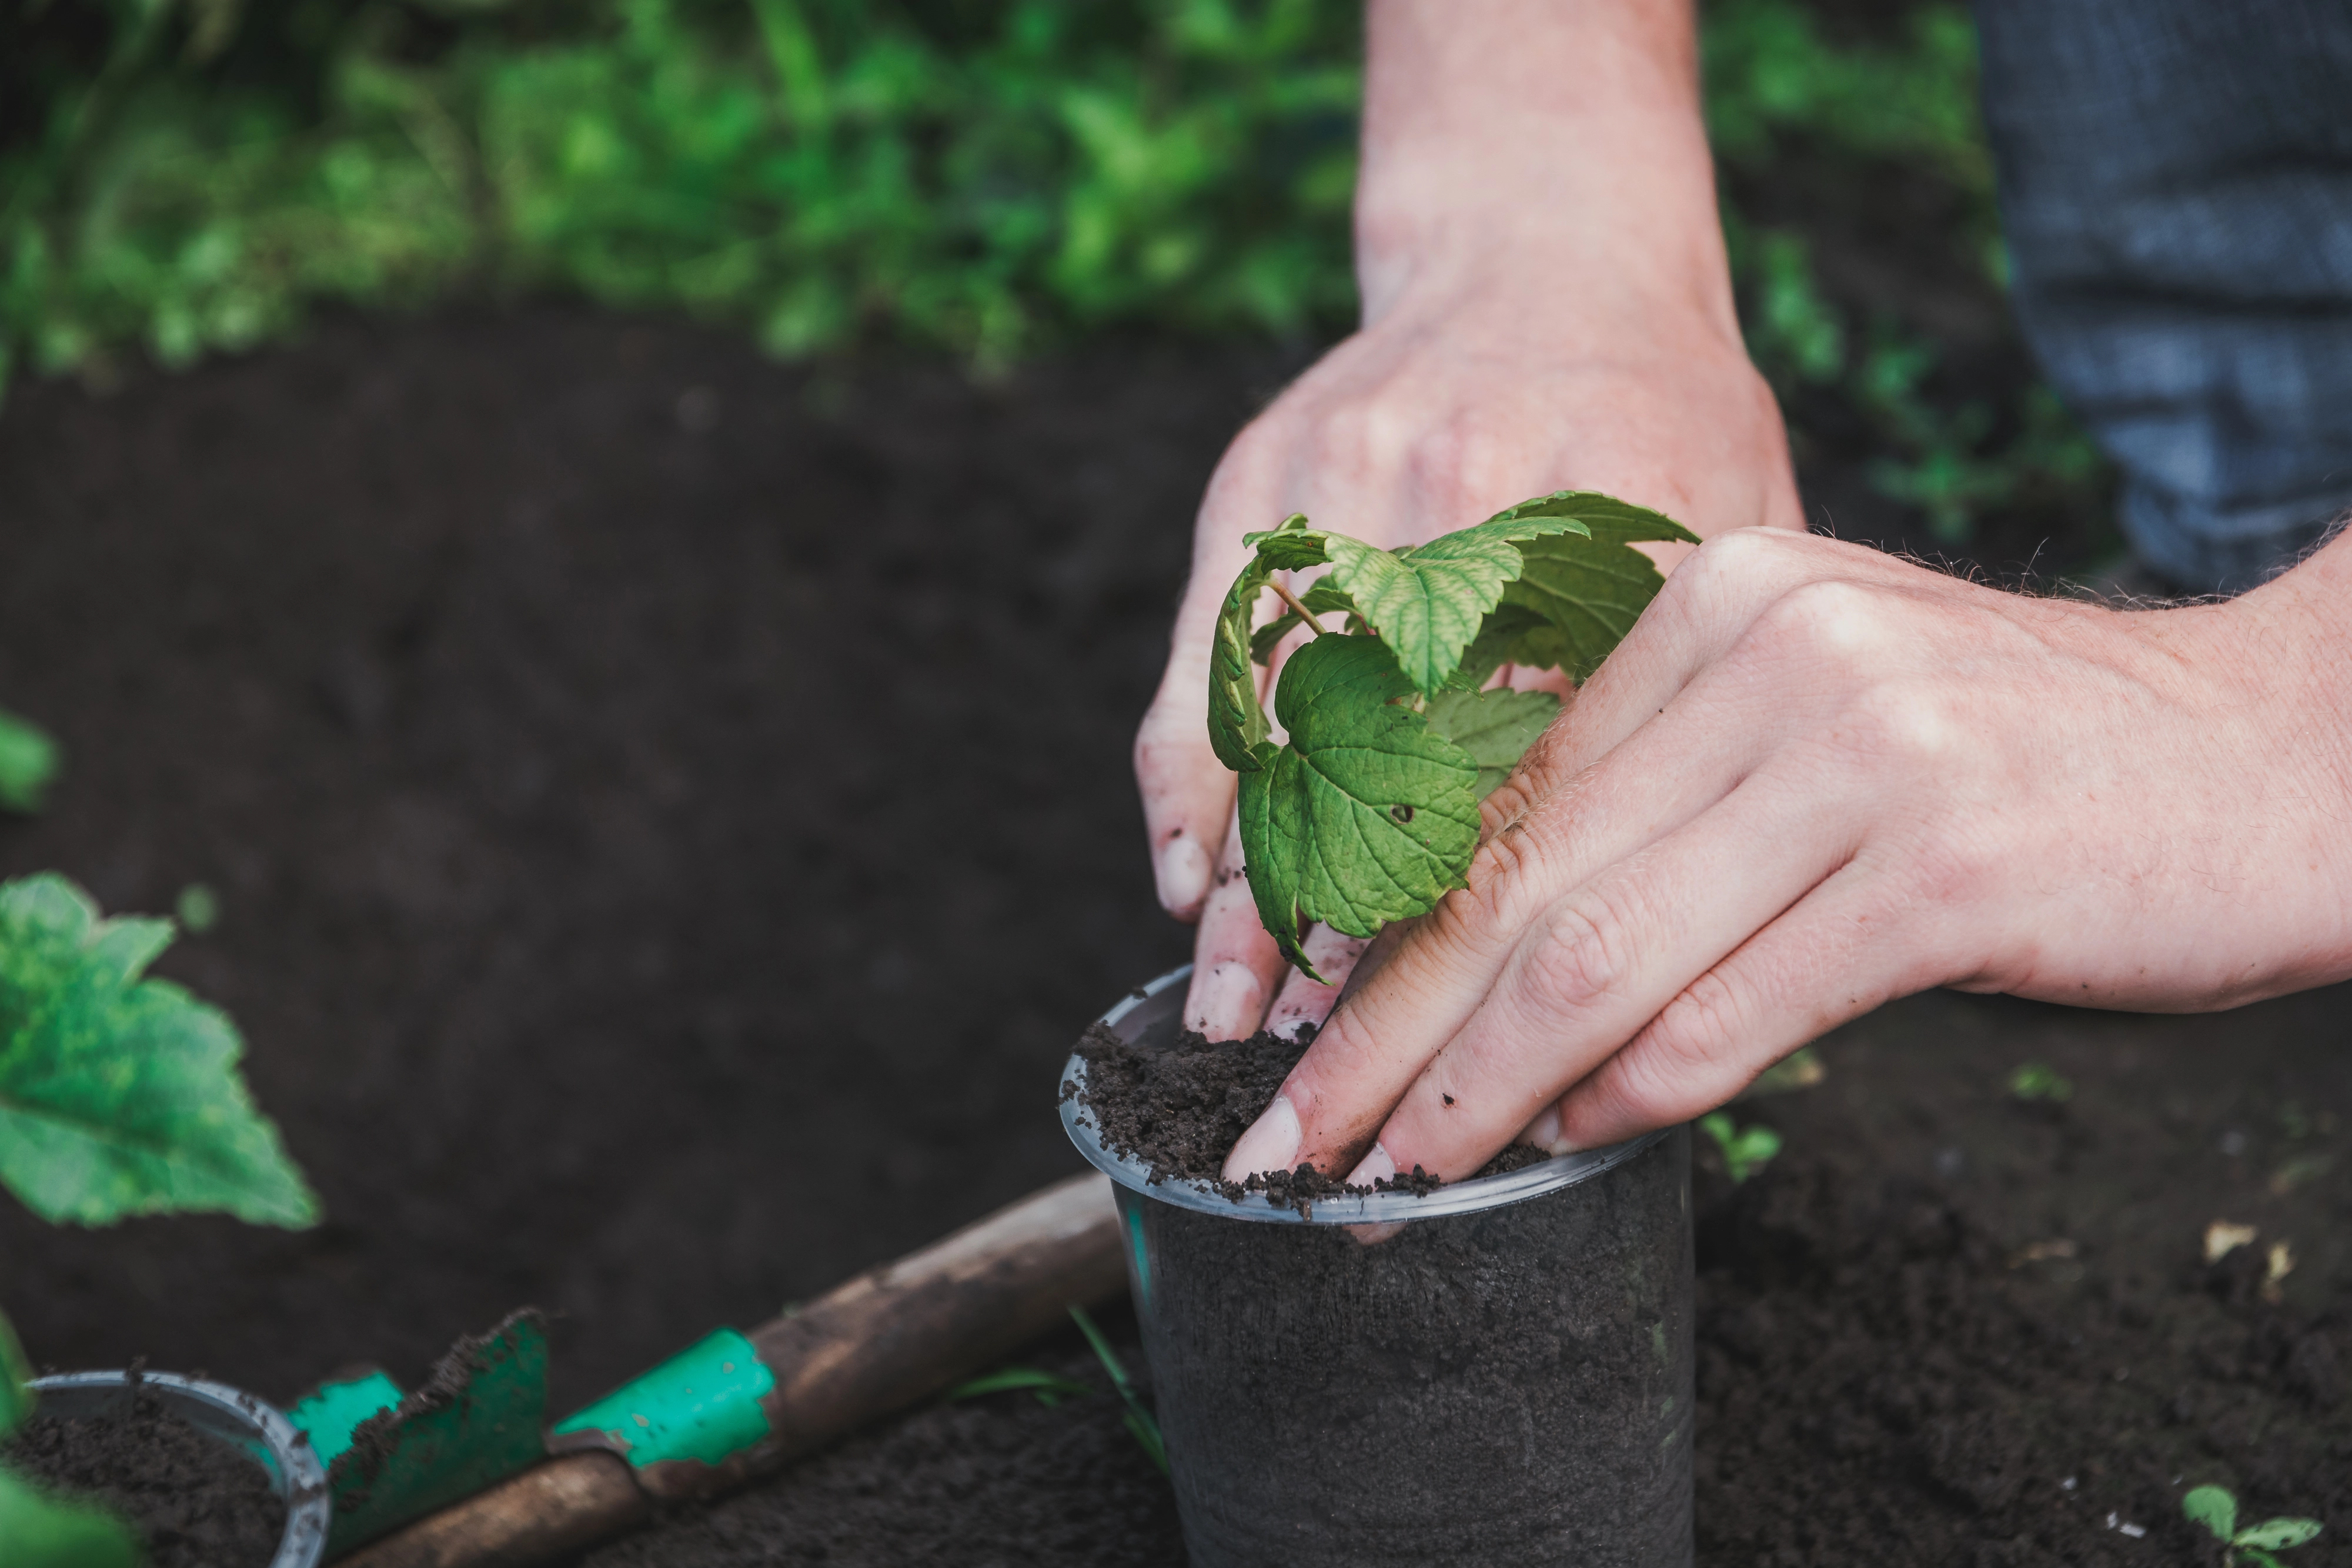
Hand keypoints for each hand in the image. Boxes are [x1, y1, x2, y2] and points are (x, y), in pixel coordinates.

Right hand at [1134, 0, 1804, 1040]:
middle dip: (1357, 921)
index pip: (1556, 762)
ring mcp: (1358, 481)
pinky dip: (1187, 772)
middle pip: (1405, 753)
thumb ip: (1723, 698)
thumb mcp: (1745, 537)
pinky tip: (1184, 878)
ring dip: (1251, 874)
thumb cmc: (1668, 426)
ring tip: (1236, 1010)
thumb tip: (1729, 921)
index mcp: (1625, 527)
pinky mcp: (1265, 476)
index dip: (1502, 908)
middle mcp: (1483, 499)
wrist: (1549, 254)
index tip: (1475, 1036)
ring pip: (1285, 717)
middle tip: (1329, 1063)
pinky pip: (1210, 649)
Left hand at [1221, 527, 2351, 1185]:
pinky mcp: (1942, 861)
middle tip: (1290, 1135)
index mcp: (1712, 600)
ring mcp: (1857, 747)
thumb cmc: (2024, 761)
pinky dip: (1640, 1089)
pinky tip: (1575, 1142)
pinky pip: (1737, 1003)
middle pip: (1520, 875)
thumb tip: (1495, 959)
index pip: (1501, 793)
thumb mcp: (1815, 722)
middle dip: (1385, 1029)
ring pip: (1603, 948)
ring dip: (1479, 1085)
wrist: (2276, 754)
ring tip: (1397, 1172)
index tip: (1302, 1033)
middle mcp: (1769, 649)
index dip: (1383, 932)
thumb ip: (1659, 802)